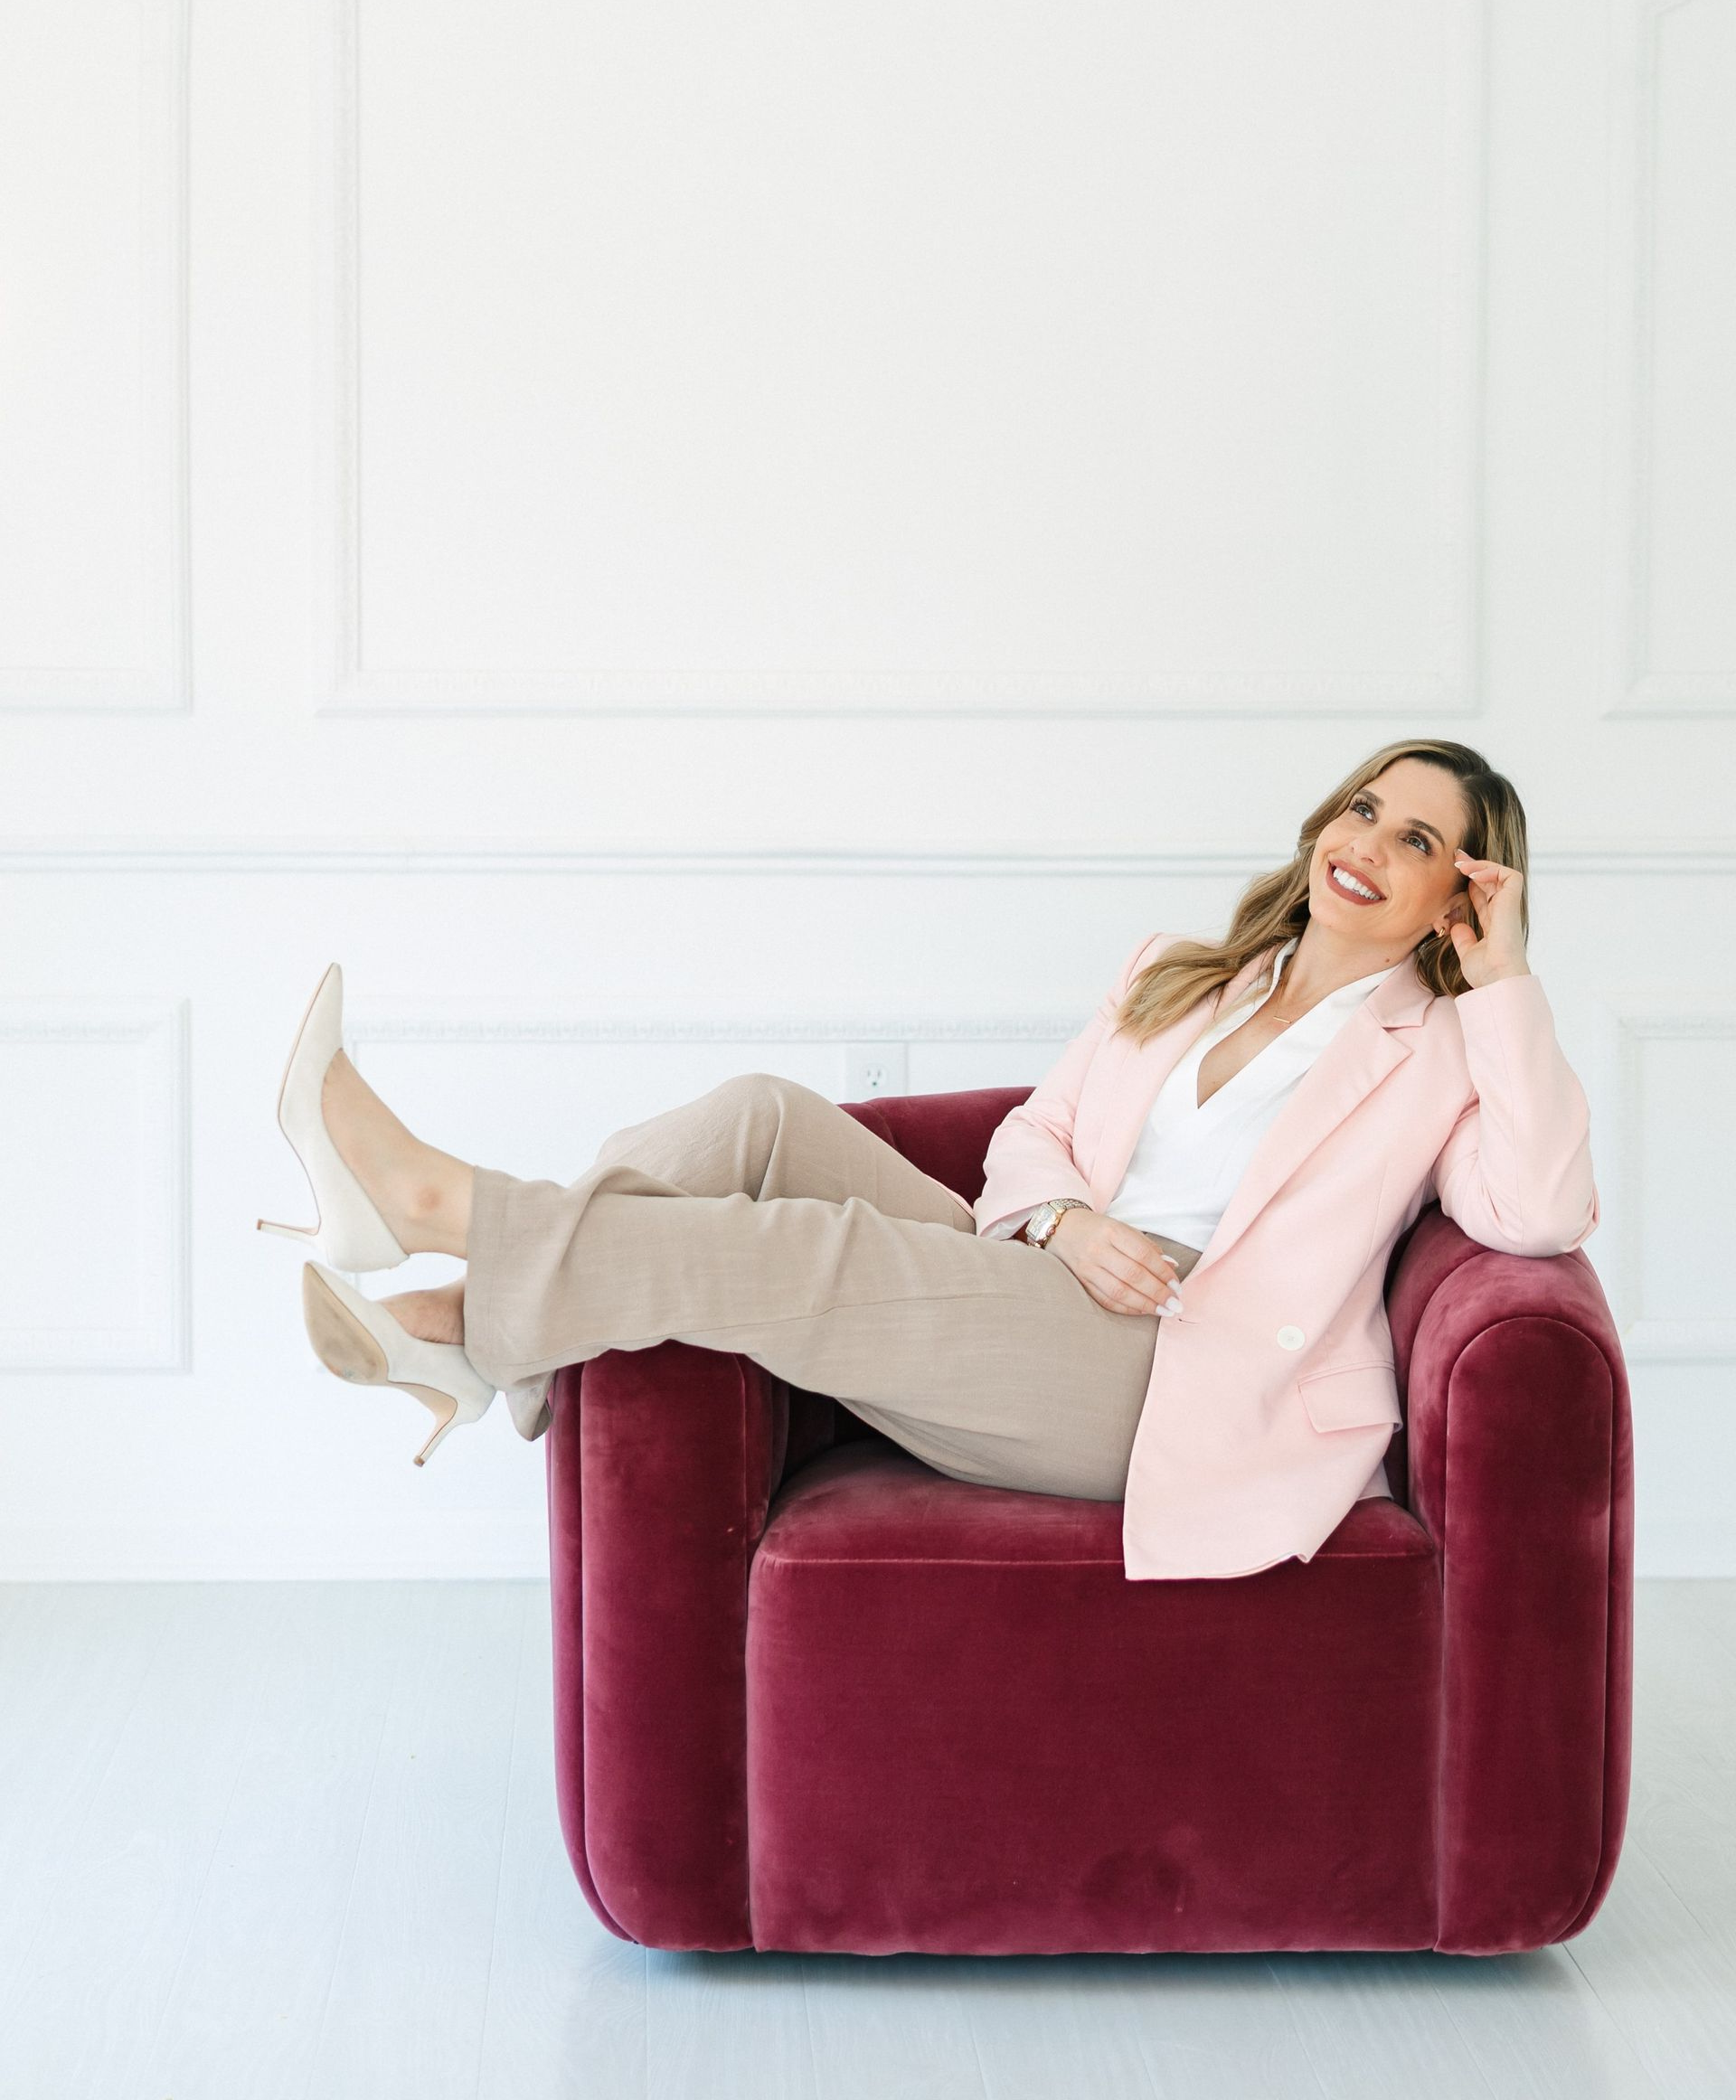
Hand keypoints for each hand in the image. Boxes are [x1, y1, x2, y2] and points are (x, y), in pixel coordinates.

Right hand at [1047, 1207, 1184, 1316]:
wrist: (1062, 1229)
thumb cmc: (1098, 1229)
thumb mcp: (1123, 1228)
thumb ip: (1147, 1247)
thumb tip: (1172, 1268)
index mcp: (1112, 1231)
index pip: (1143, 1254)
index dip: (1162, 1272)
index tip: (1177, 1286)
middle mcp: (1098, 1249)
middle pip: (1133, 1275)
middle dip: (1158, 1293)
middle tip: (1175, 1304)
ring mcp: (1087, 1268)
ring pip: (1119, 1291)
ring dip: (1145, 1304)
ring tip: (1163, 1311)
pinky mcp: (1081, 1282)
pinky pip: (1106, 1300)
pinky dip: (1127, 1308)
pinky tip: (1142, 1310)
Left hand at [1440, 850, 1529, 989]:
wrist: (1497, 981)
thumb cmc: (1485, 973)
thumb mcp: (1468, 952)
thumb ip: (1463, 939)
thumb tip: (1456, 926)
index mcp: (1493, 923)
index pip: (1483, 895)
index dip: (1470, 881)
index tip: (1454, 871)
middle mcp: (1502, 913)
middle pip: (1491, 881)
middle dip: (1474, 866)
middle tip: (1456, 857)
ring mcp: (1508, 908)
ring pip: (1501, 874)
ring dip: (1481, 865)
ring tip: (1461, 863)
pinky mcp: (1513, 904)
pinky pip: (1510, 877)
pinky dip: (1492, 870)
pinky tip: (1472, 874)